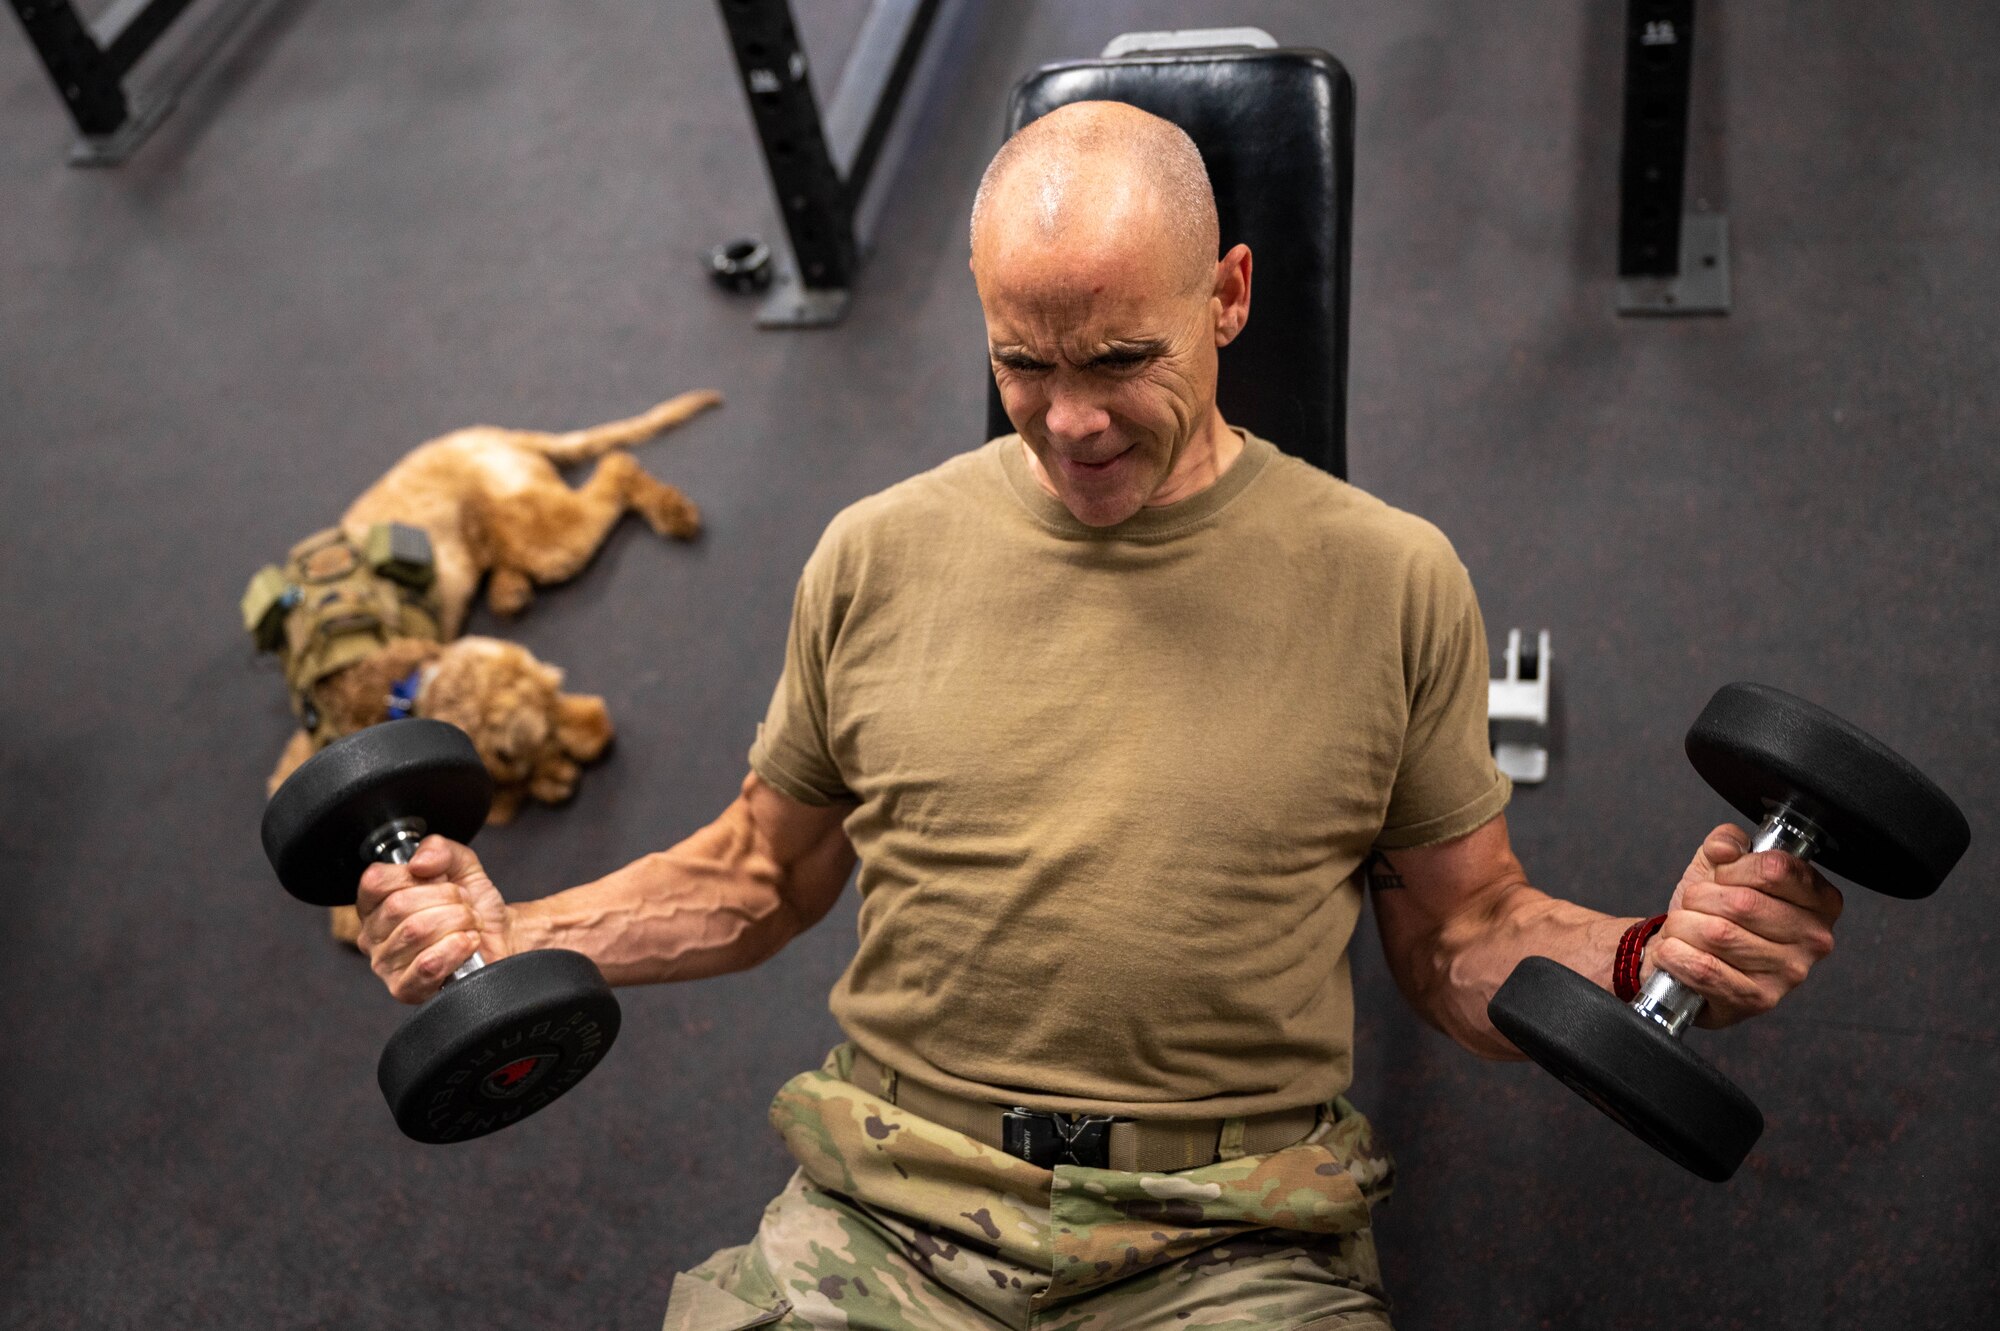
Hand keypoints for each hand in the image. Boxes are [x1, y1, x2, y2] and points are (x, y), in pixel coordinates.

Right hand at [355, 837, 513, 1003]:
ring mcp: (385, 964)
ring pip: (416, 932)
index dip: (417, 877)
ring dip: (457, 922)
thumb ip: (439, 849)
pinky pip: (426, 965)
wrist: (501, 936)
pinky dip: (455, 949)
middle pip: (399, 905)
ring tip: (467, 925)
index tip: (440, 881)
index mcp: (376, 902)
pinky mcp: (404, 989)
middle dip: (446, 899)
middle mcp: (372, 934)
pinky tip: (466, 944)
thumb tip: (419, 862)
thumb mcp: (460, 863)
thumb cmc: (472, 903)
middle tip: (464, 906)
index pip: (376, 881)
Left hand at [1646, 824, 1842, 1026]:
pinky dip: (1676, 955)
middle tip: (1695, 905)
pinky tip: (1676, 952)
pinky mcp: (1757, 1000)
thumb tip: (1726, 846)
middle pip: (1743, 903)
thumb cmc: (1711, 912)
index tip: (1720, 876)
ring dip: (1684, 926)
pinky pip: (1704, 968)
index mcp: (1819, 901)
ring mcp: (1789, 973)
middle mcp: (1814, 939)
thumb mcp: (1718, 865)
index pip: (1775, 869)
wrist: (1684, 954)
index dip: (1733, 867)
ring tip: (1685, 930)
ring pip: (1718, 934)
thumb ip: (1726, 842)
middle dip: (1701, 898)